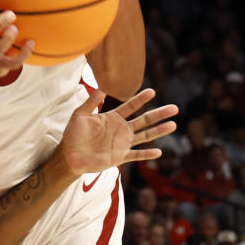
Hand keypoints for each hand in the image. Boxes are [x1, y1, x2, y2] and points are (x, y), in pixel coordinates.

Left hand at [56, 88, 177, 176]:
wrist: (69, 155)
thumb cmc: (73, 134)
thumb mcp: (80, 114)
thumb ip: (91, 102)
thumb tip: (102, 87)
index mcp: (112, 117)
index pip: (130, 106)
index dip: (140, 99)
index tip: (152, 91)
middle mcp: (121, 129)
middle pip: (144, 120)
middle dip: (159, 114)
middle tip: (174, 108)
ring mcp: (122, 143)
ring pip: (145, 136)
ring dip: (158, 131)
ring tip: (173, 125)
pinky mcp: (120, 157)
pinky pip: (136, 155)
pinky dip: (146, 154)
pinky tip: (158, 152)